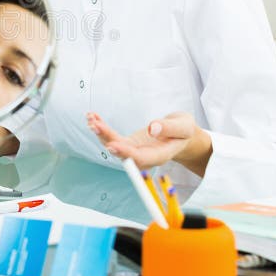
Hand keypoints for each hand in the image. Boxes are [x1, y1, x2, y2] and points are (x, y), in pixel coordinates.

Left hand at [87, 111, 211, 175]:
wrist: (181, 135)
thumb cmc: (184, 131)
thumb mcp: (184, 126)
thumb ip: (170, 128)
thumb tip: (152, 128)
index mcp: (160, 155)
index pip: (140, 158)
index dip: (126, 153)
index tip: (112, 145)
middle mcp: (144, 156)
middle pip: (123, 152)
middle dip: (107, 139)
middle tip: (95, 126)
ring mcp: (135, 150)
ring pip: (114, 145)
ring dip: (101, 133)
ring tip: (91, 118)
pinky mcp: (129, 144)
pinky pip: (113, 138)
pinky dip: (103, 128)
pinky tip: (93, 117)